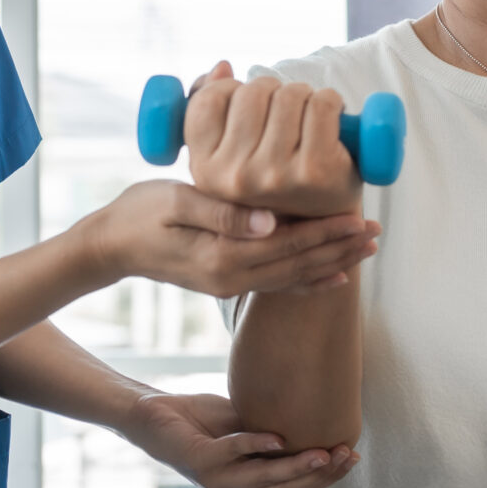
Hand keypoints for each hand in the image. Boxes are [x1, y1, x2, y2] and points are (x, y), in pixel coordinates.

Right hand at [79, 179, 378, 298]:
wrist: (110, 245)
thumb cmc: (139, 212)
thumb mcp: (174, 202)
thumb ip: (221, 211)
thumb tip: (267, 220)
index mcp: (221, 257)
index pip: (287, 244)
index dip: (325, 231)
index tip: (359, 218)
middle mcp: (231, 279)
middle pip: (298, 264)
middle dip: (339, 248)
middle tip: (377, 232)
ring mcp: (229, 285)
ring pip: (293, 276)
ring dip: (332, 262)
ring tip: (366, 249)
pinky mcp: (227, 283)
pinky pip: (277, 285)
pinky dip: (309, 281)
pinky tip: (334, 278)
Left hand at [125, 389, 359, 487]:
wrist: (155, 417)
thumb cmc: (203, 423)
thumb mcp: (250, 428)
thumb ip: (279, 435)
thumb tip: (317, 423)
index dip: (327, 477)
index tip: (352, 456)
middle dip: (321, 472)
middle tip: (346, 453)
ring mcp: (218, 480)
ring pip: (265, 477)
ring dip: (296, 465)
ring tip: (323, 452)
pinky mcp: (201, 460)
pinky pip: (234, 452)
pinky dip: (256, 444)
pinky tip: (278, 439)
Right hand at [182, 61, 364, 217]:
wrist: (322, 223)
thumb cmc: (273, 180)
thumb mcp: (228, 153)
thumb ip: (209, 109)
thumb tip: (222, 67)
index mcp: (205, 172)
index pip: (209, 99)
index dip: (234, 91)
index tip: (253, 107)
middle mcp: (235, 177)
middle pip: (253, 92)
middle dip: (274, 92)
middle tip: (286, 115)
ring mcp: (274, 175)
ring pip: (289, 94)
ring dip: (305, 96)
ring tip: (307, 120)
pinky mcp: (314, 170)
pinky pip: (322, 104)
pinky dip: (332, 103)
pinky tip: (332, 122)